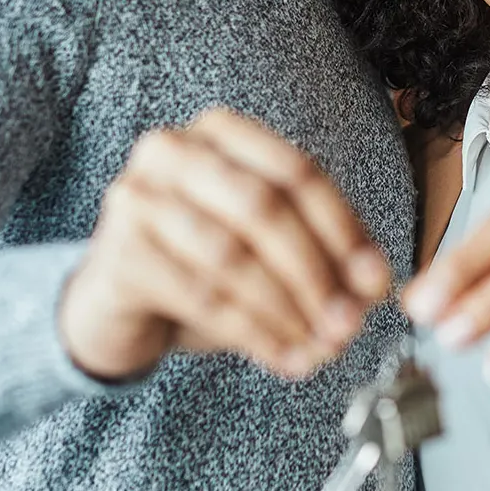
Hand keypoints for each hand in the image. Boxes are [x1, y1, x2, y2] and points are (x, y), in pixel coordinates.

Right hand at [59, 109, 389, 381]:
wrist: (113, 302)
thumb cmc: (200, 262)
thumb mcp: (264, 245)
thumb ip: (318, 252)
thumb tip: (371, 286)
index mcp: (222, 132)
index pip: (297, 172)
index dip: (343, 228)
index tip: (376, 280)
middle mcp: (173, 151)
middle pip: (264, 207)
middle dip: (316, 270)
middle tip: (350, 321)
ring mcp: (138, 198)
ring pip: (232, 255)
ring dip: (288, 308)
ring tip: (322, 346)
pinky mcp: (119, 254)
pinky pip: (201, 296)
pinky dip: (254, 333)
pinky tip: (285, 357)